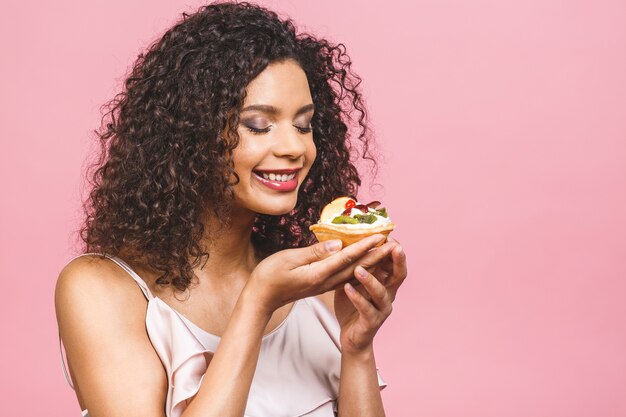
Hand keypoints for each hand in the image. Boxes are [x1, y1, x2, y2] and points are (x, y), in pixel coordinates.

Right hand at [246, 234, 396, 314]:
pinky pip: (345, 276)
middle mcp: (325, 281)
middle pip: (356, 267)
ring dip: (371, 261)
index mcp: (318, 274)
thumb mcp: (289, 259)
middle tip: (393, 241)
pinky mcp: (321, 285)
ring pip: (353, 272)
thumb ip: (315, 252)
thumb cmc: (269, 277)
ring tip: (386, 250)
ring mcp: (324, 285)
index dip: (365, 246)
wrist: (260, 299)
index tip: (381, 236)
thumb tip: (338, 244)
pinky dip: (358, 268)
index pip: (347, 258)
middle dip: (376, 254)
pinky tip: (367, 263)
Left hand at [334, 238, 406, 353]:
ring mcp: (382, 309)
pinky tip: (347, 288)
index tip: (389, 235)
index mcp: (386, 283)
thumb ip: (358, 266)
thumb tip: (350, 242)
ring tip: (358, 269)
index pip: (395, 263)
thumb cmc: (353, 306)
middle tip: (393, 246)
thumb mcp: (355, 282)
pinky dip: (356, 298)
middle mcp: (388, 295)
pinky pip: (366, 309)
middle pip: (399, 276)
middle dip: (397, 260)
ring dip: (370, 280)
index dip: (394, 250)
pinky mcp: (371, 322)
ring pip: (381, 293)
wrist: (352, 338)